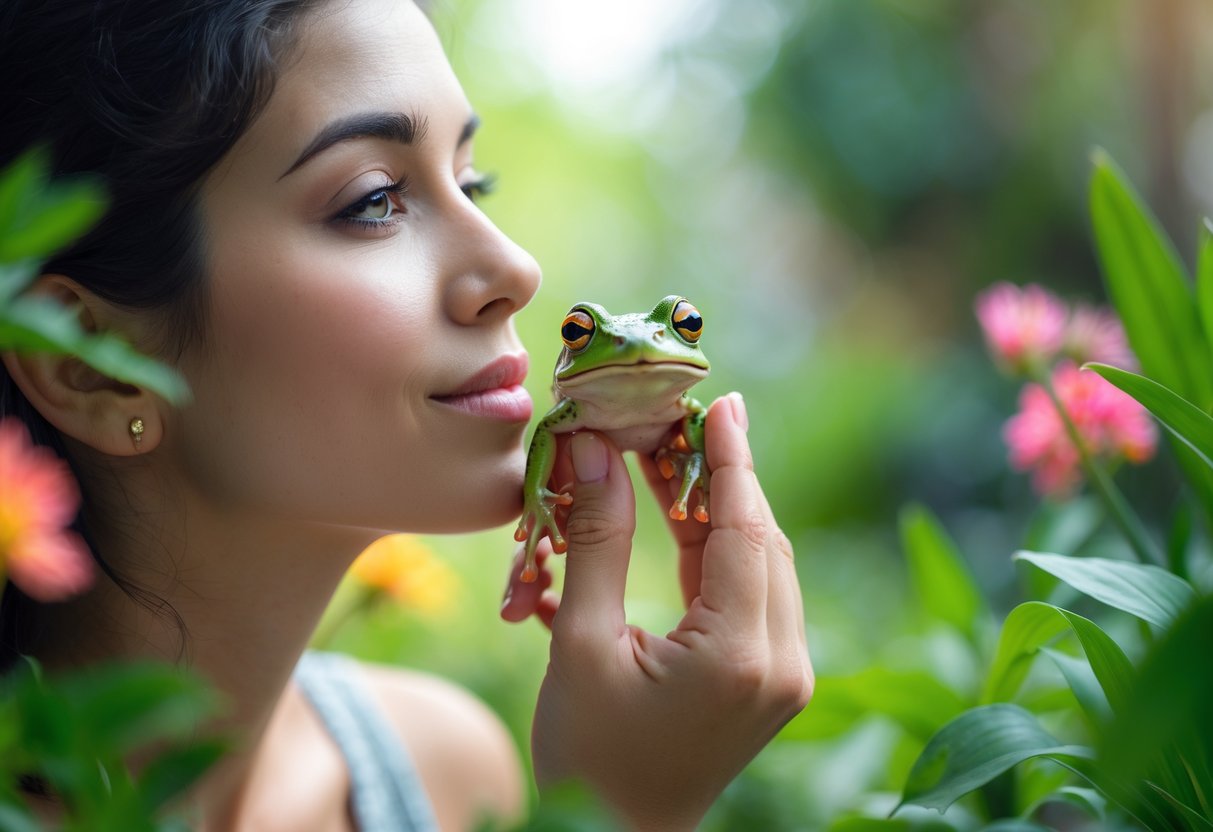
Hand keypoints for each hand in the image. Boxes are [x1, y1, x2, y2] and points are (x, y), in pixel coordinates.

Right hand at [500, 394, 812, 829]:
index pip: (744, 529)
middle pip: (762, 541)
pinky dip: (720, 552)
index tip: (720, 401)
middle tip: (679, 423)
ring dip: (721, 510)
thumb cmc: (587, 759)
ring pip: (762, 564)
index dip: (730, 459)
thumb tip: (593, 452)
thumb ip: (597, 542)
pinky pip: (753, 596)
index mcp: (740, 655)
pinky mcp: (772, 682)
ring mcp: (784, 677)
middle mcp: (781, 664)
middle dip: (722, 477)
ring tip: (672, 458)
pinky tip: (684, 514)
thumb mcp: (581, 647)